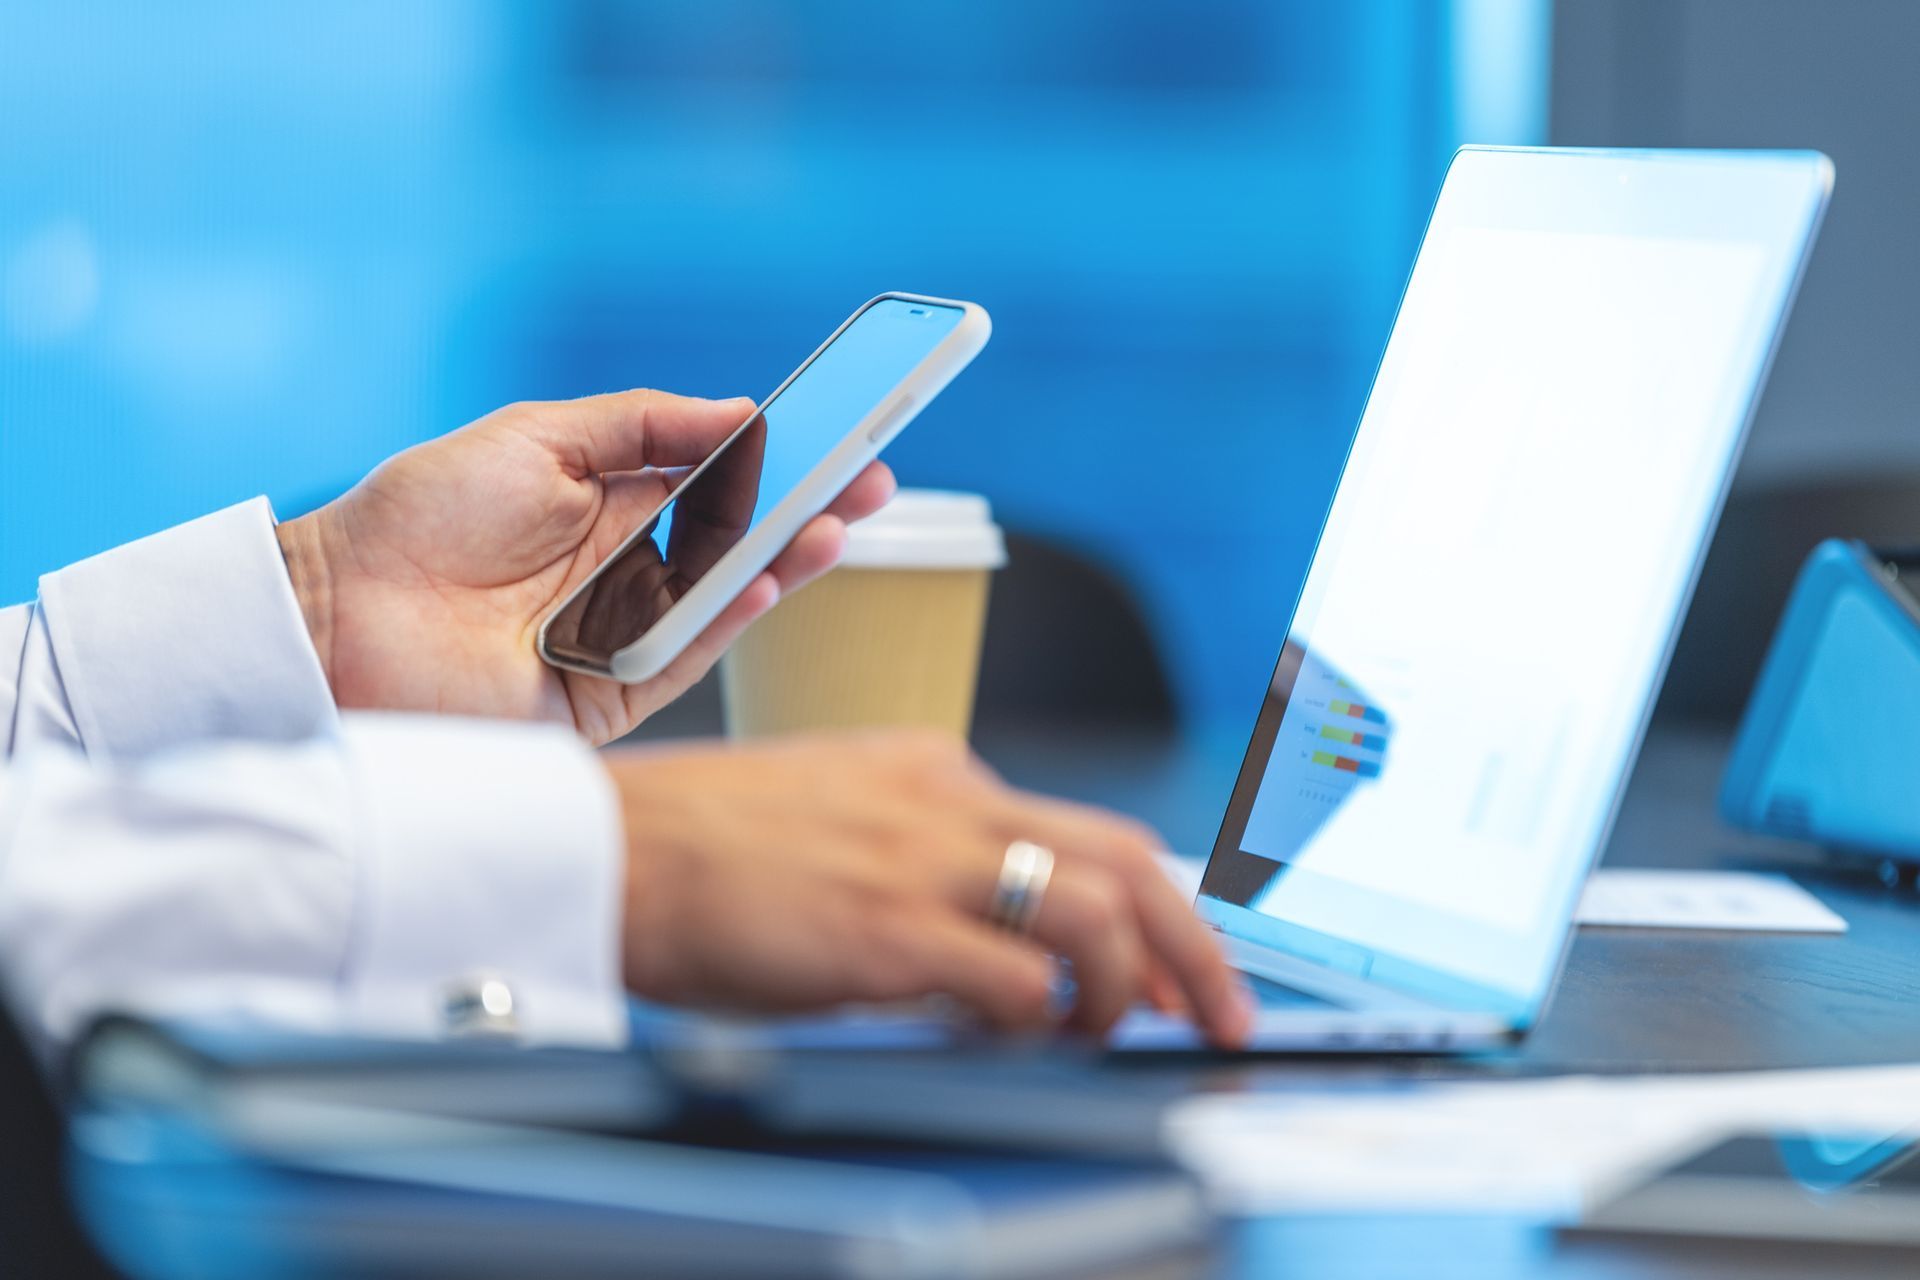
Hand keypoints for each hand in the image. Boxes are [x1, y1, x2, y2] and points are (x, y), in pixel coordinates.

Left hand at [275, 391, 893, 743]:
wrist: (338, 615)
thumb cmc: (419, 517)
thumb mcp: (535, 438)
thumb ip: (639, 423)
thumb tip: (737, 410)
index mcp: (610, 502)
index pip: (718, 479)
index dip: (781, 457)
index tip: (840, 428)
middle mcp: (628, 567)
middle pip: (739, 537)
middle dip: (807, 506)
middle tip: (873, 477)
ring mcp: (625, 631)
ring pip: (726, 595)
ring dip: (787, 558)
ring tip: (841, 520)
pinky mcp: (610, 693)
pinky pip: (687, 653)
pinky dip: (733, 617)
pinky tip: (774, 576)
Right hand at [607, 731, 1254, 1046]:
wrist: (609, 847)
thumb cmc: (703, 849)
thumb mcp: (839, 821)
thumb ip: (925, 864)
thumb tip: (999, 955)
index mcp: (938, 771)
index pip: (1088, 833)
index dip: (1157, 906)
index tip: (1182, 965)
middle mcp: (949, 800)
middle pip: (1127, 861)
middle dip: (1197, 946)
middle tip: (1221, 1012)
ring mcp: (922, 860)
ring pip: (1095, 913)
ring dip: (1126, 988)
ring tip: (1108, 1036)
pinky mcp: (886, 928)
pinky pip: (1014, 982)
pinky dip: (1036, 1022)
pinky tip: (1010, 1043)